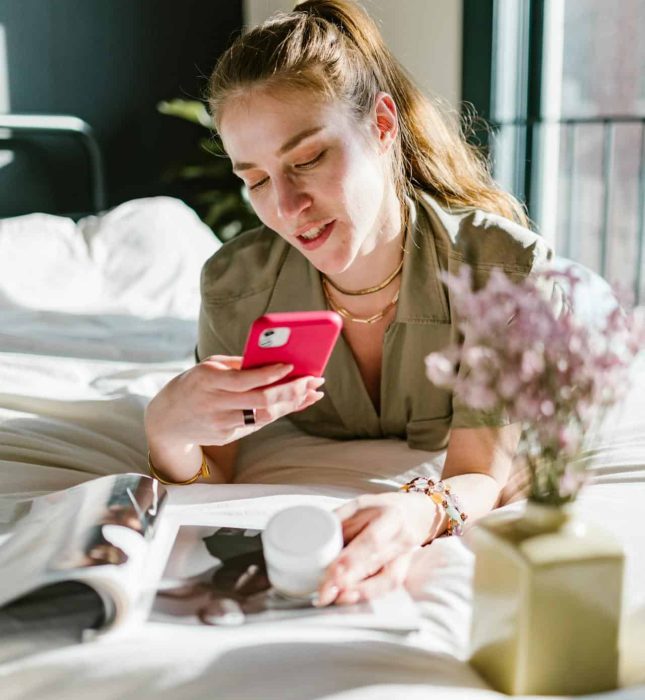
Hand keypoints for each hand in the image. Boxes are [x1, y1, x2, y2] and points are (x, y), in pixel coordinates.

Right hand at [145, 355, 324, 449]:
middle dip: (292, 391)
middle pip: (262, 401)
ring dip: (292, 404)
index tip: (292, 366)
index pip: (246, 379)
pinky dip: (279, 412)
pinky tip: (295, 403)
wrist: (167, 420)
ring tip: (312, 393)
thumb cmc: (194, 384)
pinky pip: (258, 423)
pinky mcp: (227, 436)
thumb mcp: (209, 367)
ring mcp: (221, 423)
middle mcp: (215, 404)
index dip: (271, 374)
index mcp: (208, 380)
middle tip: (314, 381)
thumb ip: (238, 364)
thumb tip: (272, 360)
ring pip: (265, 416)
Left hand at [316, 491, 441, 605]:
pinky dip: (369, 594)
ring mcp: (405, 556)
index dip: (350, 559)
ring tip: (336, 600)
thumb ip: (340, 519)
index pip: (370, 541)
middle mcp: (401, 538)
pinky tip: (350, 599)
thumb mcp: (361, 504)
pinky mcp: (405, 569)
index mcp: (390, 516)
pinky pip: (389, 586)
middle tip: (324, 594)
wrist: (416, 513)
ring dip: (359, 593)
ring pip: (386, 580)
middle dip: (348, 581)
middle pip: (375, 563)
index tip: (330, 574)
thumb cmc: (382, 508)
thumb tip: (314, 539)